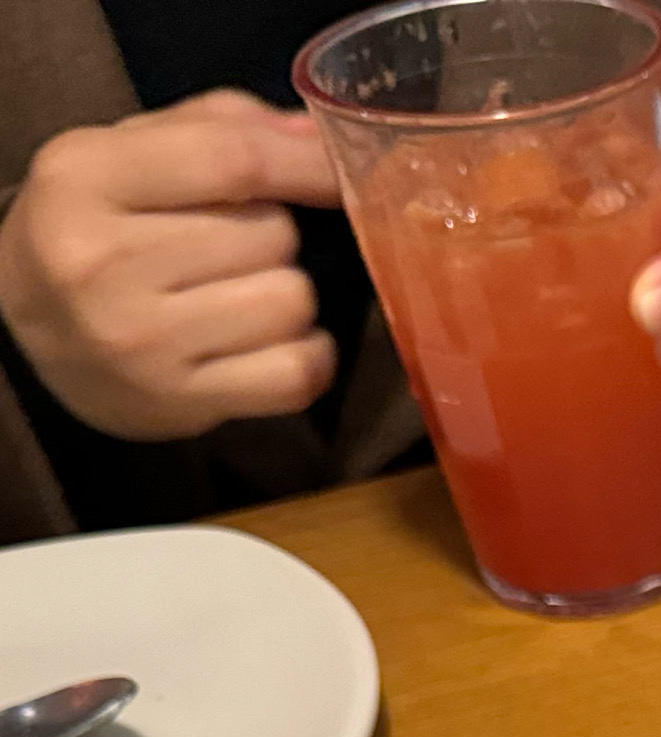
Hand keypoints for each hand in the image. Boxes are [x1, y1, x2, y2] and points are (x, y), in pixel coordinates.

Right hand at [0, 90, 338, 441]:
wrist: (35, 332)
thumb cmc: (101, 228)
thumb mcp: (130, 154)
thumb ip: (221, 127)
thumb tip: (313, 134)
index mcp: (86, 177)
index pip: (231, 161)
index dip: (304, 165)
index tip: (342, 170)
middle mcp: (104, 260)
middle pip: (271, 236)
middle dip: (275, 237)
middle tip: (236, 248)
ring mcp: (142, 340)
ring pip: (290, 302)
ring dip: (290, 296)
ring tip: (246, 295)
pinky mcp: (180, 401)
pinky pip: (296, 374)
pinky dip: (308, 356)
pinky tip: (276, 343)